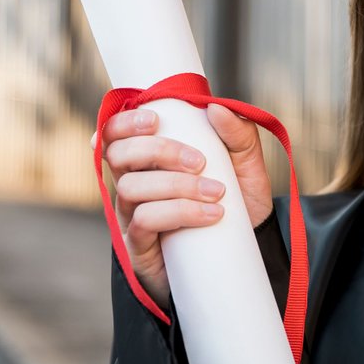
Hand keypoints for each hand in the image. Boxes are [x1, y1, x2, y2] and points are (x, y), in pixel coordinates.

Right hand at [96, 106, 272, 310]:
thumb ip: (238, 135)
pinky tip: (211, 215)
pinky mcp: (140, 247)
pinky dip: (177, 212)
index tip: (155, 119)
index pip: (114, 133)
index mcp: (149, 160)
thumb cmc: (239, 206)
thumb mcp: (246, 166)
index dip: (123, 121)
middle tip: (200, 161)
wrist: (248, 255)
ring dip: (175, 185)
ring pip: (130, 188)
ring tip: (217, 193)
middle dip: (158, 151)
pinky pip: (142, 222)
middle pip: (117, 155)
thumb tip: (216, 108)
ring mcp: (132, 216)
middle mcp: (134, 185)